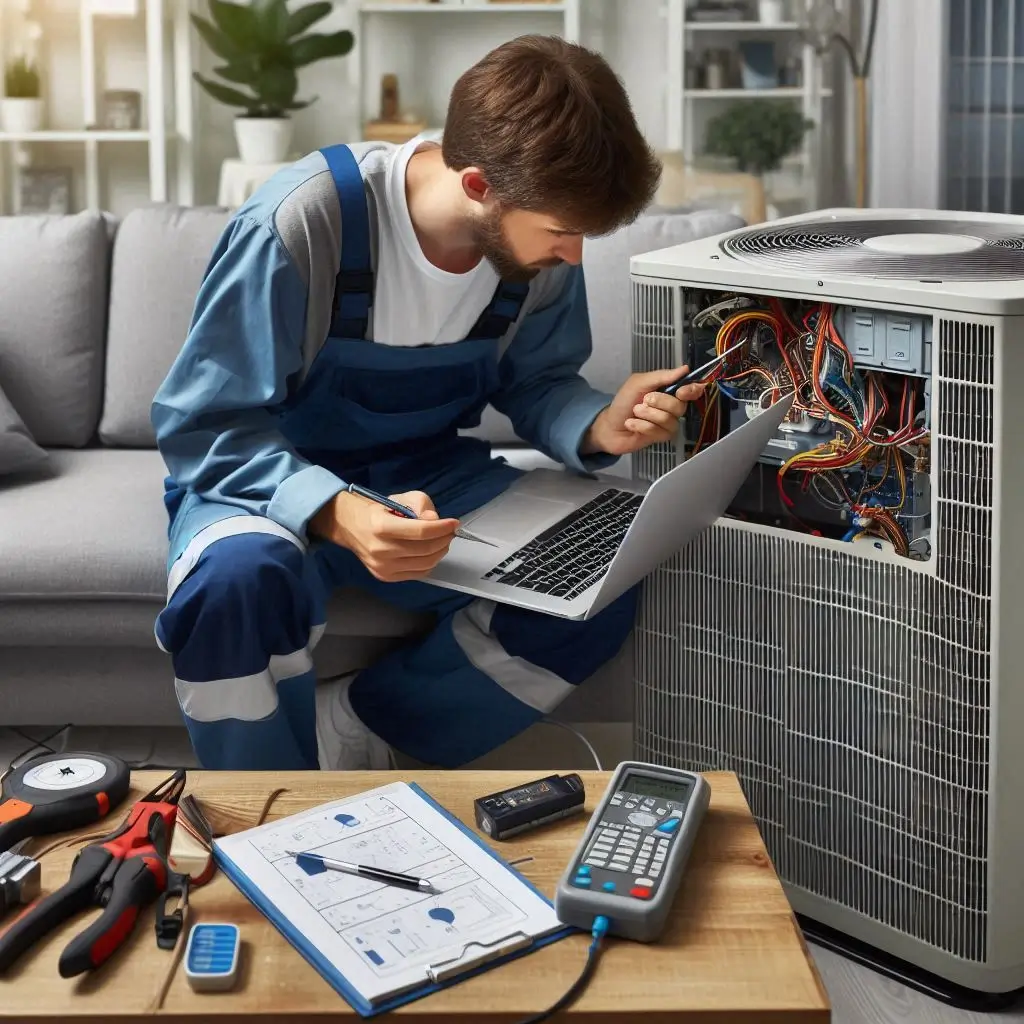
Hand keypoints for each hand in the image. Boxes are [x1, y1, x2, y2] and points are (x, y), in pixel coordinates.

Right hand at [310, 489, 458, 582]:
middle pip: (425, 550)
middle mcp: (380, 550)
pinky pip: (418, 574)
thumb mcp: (399, 498)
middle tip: (450, 532)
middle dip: (444, 540)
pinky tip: (431, 553)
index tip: (454, 523)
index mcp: (381, 527)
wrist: (350, 526)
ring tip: (443, 541)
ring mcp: (382, 567)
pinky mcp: (385, 577)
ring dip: (440, 552)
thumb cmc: (378, 510)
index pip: (421, 531)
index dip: (442, 528)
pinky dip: (430, 563)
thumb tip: (435, 520)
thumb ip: (420, 505)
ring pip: (424, 564)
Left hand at [582, 366, 704, 456]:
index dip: (691, 390)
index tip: (682, 391)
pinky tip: (632, 424)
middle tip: (643, 400)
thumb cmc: (623, 402)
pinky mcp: (661, 437)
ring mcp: (668, 424)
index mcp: (669, 392)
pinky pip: (657, 431)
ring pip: (668, 419)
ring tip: (635, 413)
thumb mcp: (638, 383)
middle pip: (679, 406)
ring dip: (647, 414)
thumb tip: (685, 369)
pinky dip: (641, 426)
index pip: (691, 391)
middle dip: (659, 402)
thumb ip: (661, 376)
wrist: (609, 425)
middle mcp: (672, 408)